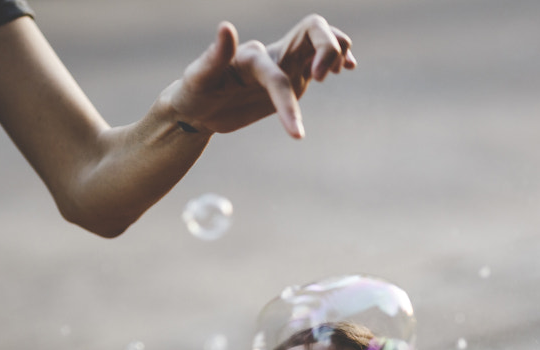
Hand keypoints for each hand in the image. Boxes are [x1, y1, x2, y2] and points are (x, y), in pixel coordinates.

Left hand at [169, 14, 355, 138]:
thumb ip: (213, 56)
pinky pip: (319, 61)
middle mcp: (272, 55)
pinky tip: (347, 69)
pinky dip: (337, 59)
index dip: (286, 100)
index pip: (277, 73)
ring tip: (344, 69)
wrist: (197, 106)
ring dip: (337, 48)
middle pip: (312, 29)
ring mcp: (284, 64)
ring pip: (320, 41)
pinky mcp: (292, 78)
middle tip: (324, 78)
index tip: (295, 133)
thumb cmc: (193, 92)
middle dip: (327, 48)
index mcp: (251, 57)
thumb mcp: (197, 79)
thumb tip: (226, 27)